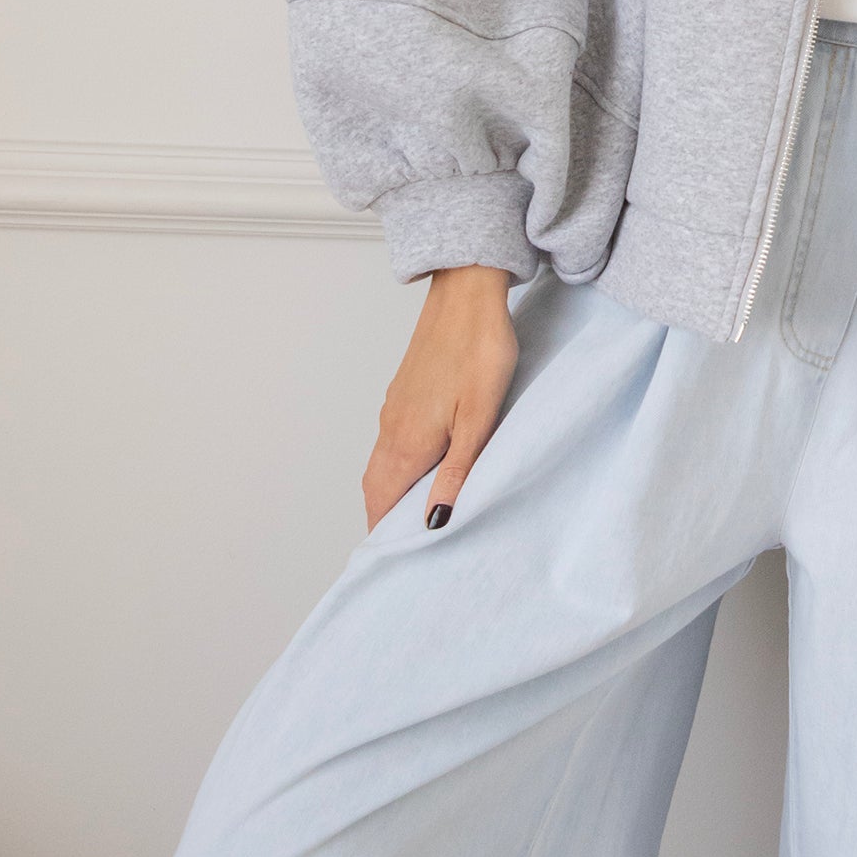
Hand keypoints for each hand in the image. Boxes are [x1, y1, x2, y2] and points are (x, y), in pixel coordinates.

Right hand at [362, 265, 520, 531]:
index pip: (381, 503)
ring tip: (416, 517)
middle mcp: (392, 428)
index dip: (384, 536)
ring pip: (383, 464)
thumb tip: (435, 521)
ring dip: (392, 493)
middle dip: (385, 521)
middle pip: (376, 488)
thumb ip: (457, 472)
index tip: (393, 563)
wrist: (467, 293)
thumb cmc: (480, 351)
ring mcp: (395, 408)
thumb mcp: (480, 418)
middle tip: (405, 548)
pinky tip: (425, 467)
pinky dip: (399, 466)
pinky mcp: (404, 392)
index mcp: (407, 440)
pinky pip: (392, 441)